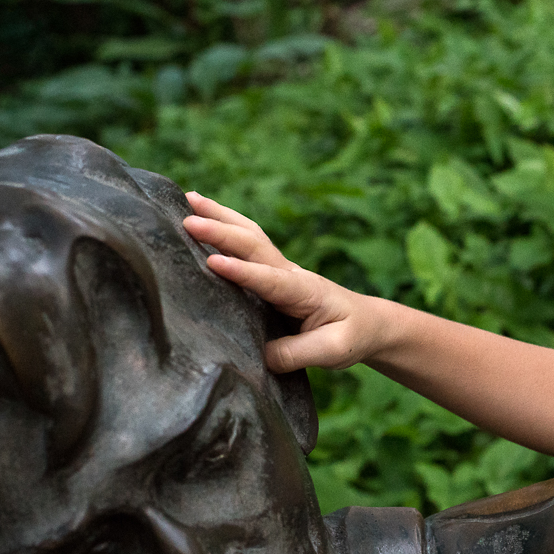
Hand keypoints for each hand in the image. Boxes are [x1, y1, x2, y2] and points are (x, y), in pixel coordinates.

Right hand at [183, 193, 383, 371]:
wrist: (368, 324)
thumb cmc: (351, 336)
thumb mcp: (332, 351)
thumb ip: (294, 354)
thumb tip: (258, 356)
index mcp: (304, 291)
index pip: (269, 279)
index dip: (242, 271)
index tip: (213, 262)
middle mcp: (289, 274)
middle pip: (253, 245)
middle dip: (220, 231)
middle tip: (186, 220)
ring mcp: (280, 271)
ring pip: (249, 236)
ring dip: (220, 216)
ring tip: (188, 198)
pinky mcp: (272, 275)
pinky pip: (246, 247)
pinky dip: (224, 227)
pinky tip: (204, 218)